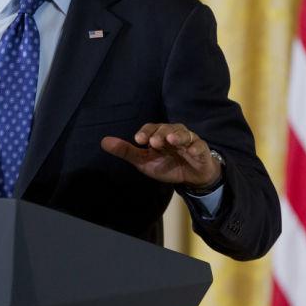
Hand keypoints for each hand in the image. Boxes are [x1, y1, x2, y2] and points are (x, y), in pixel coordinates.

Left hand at [101, 123, 221, 186]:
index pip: (151, 128)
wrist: (191, 177)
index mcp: (159, 135)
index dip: (145, 132)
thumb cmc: (166, 165)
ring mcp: (188, 141)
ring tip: (171, 140)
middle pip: (167, 128)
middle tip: (154, 142)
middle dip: (160, 134)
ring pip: (183, 134)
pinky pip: (199, 146)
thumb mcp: (144, 161)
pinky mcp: (201, 150)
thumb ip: (126, 151)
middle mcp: (173, 134)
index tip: (138, 140)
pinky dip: (196, 147)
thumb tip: (103, 142)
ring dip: (177, 136)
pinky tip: (192, 150)